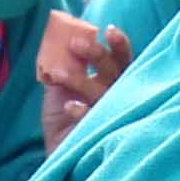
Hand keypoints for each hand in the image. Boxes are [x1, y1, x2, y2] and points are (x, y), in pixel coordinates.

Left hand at [38, 10, 133, 148]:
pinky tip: (69, 105)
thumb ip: (62, 63)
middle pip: (116, 70)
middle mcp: (117, 95)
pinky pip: (94, 117)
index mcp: (111, 80)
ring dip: (80, 79)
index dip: (119, 44)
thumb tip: (59, 40)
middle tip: (76, 44)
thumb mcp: (60, 85)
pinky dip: (81, 110)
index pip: (122, 59)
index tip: (108, 30)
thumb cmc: (63, 116)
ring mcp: (112, 114)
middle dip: (97, 54)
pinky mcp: (101, 131)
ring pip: (103, 92)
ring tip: (58, 74)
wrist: (57, 150)